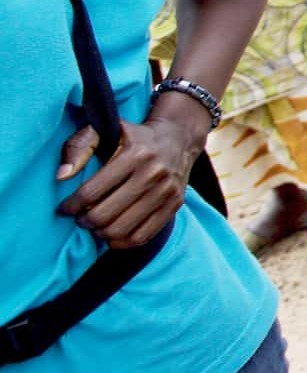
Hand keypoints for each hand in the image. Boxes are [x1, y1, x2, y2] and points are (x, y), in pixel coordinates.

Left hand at [57, 113, 204, 248]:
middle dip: (84, 221)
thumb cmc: (134, 137)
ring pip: (121, 229)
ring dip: (100, 233)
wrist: (178, 138)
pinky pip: (143, 236)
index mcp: (134, 154)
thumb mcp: (106, 130)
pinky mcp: (175, 204)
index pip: (91, 192)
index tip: (64, 209)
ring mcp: (166, 191)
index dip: (71, 206)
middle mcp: (153, 174)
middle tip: (80, 218)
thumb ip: (79, 147)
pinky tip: (112, 236)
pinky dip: (122, 242)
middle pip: (104, 215)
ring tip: (95, 226)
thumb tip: (61, 176)